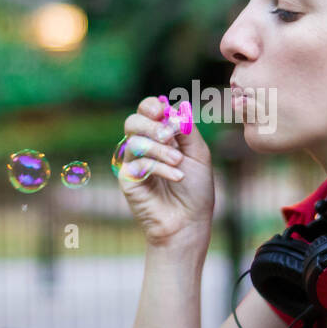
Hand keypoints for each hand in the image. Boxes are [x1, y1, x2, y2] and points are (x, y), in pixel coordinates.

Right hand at [118, 95, 214, 247]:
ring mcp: (133, 163)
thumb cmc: (196, 189)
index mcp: (160, 136)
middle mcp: (144, 146)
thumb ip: (186, 130)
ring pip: (135, 142)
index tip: (161, 110)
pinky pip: (138, 164)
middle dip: (150, 125)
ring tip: (178, 162)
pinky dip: (160, 167)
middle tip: (167, 136)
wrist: (189, 221)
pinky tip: (177, 176)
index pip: (147, 111)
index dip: (151, 106)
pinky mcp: (128, 180)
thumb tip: (176, 106)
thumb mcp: (198, 154)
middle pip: (133, 122)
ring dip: (159, 149)